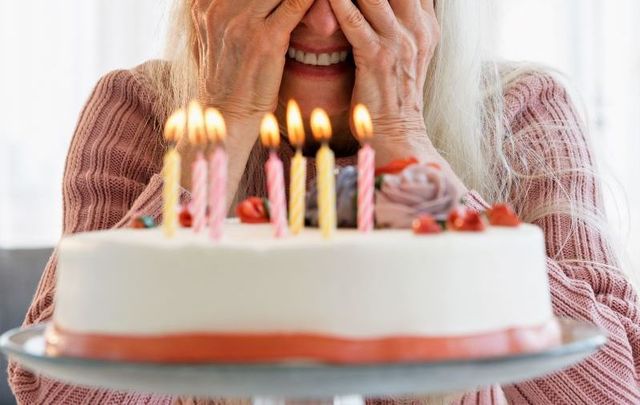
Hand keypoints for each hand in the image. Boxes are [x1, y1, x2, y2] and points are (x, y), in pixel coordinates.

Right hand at [179, 0, 313, 198]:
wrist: (228, 114)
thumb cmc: (229, 72)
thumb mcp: (218, 30)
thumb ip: (230, 6)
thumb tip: (257, 1)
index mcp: (205, 3)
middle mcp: (219, 7)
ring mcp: (242, 23)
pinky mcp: (266, 41)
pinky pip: (296, 4)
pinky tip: (326, 1)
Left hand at [328, 0, 439, 165]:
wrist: (398, 131)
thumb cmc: (395, 92)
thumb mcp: (409, 52)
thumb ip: (404, 22)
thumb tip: (385, 4)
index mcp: (427, 25)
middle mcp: (417, 29)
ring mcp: (399, 43)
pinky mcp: (377, 58)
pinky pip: (355, 21)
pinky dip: (339, 3)